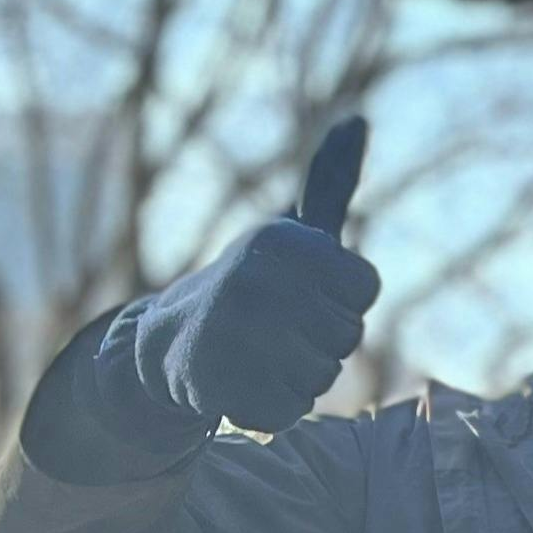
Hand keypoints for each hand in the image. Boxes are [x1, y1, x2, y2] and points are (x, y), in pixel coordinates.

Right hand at [127, 118, 380, 434]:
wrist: (166, 340)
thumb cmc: (249, 286)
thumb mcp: (292, 231)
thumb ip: (330, 182)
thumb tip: (358, 120)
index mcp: (283, 243)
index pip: (365, 288)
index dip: (343, 299)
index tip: (307, 289)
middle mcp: (259, 282)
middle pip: (349, 335)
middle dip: (322, 338)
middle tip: (275, 324)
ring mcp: (240, 336)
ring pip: (325, 376)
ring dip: (299, 373)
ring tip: (256, 351)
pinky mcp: (224, 386)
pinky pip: (291, 411)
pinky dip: (274, 407)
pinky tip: (243, 382)